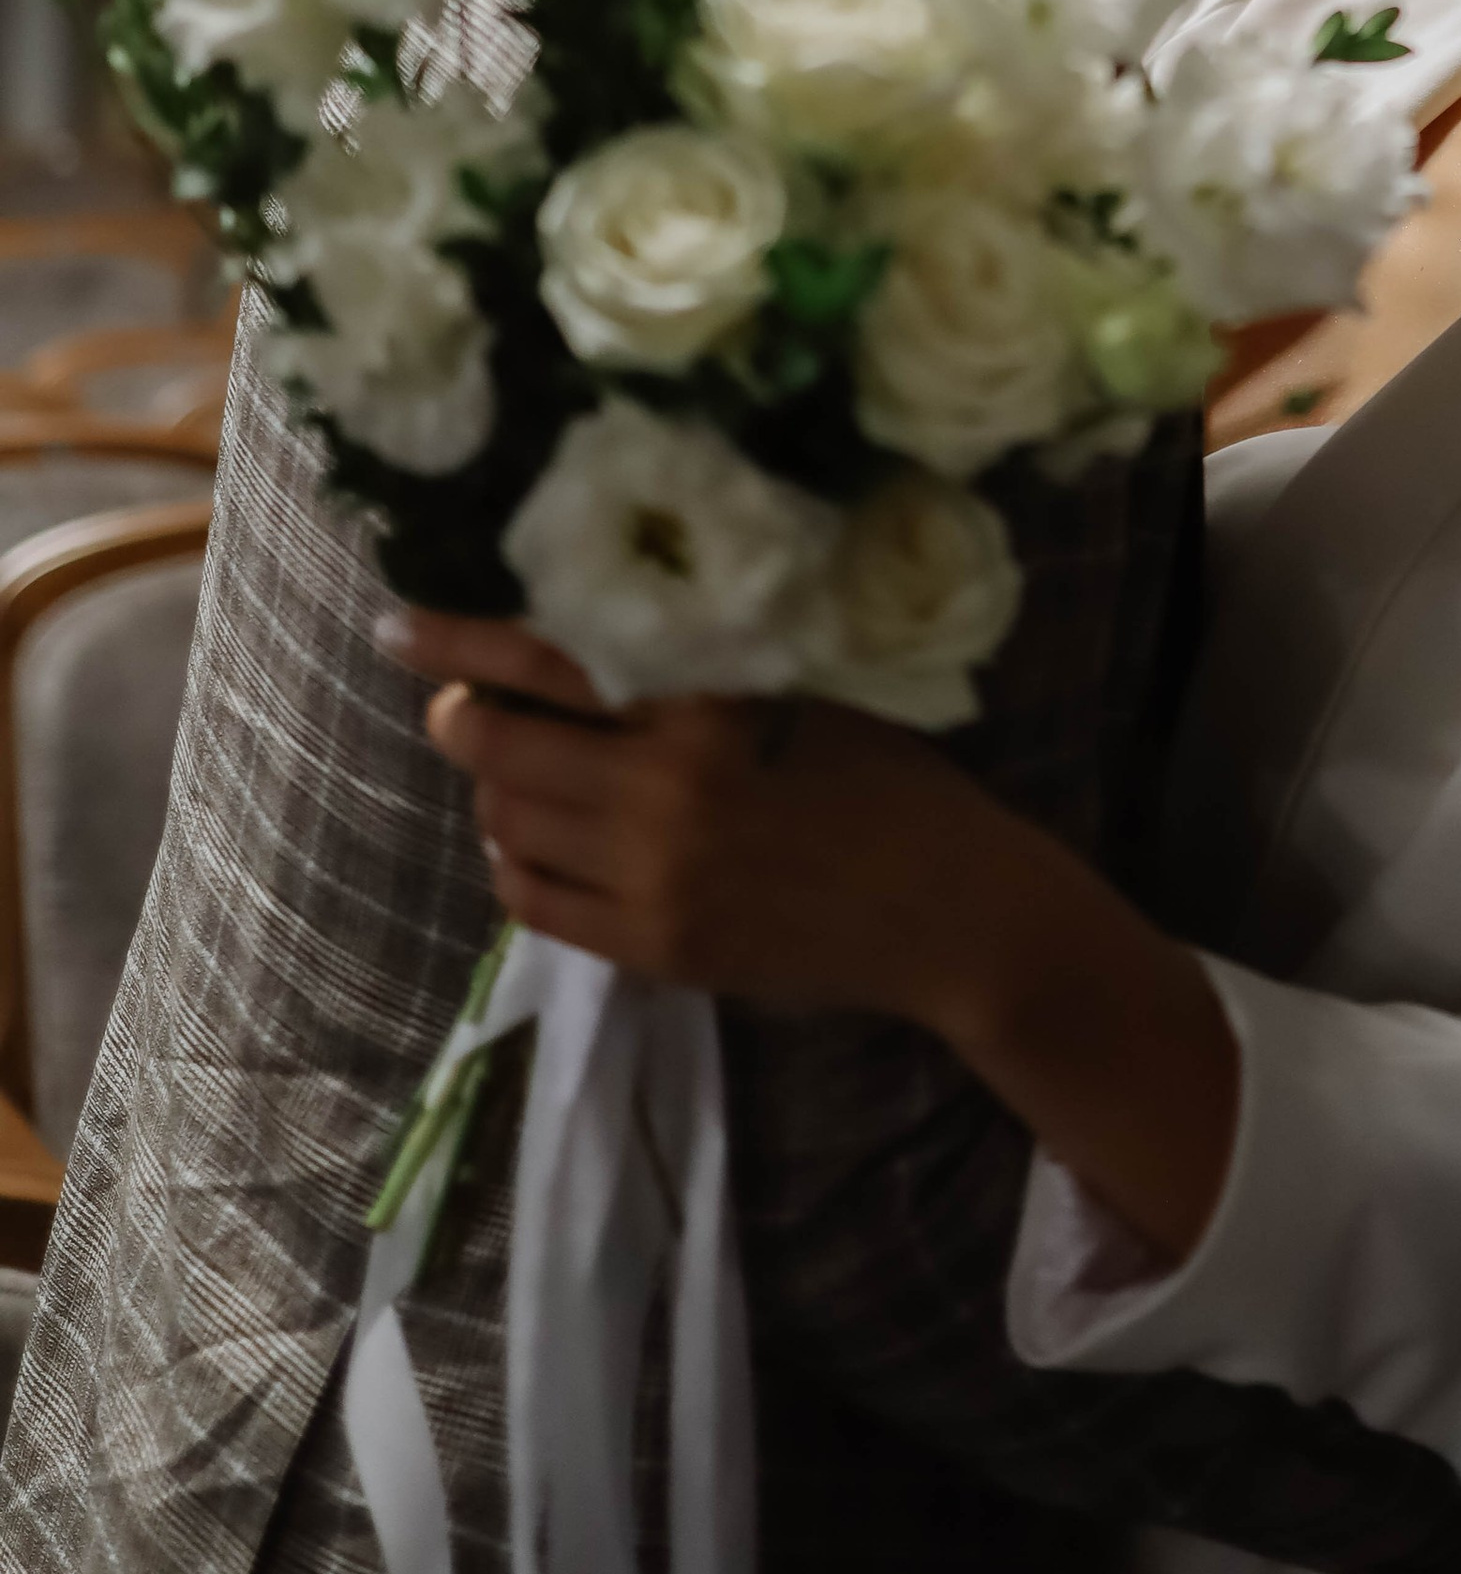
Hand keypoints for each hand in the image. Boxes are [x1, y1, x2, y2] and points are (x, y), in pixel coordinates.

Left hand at [387, 602, 1244, 1256]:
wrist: (949, 908)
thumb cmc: (886, 776)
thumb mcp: (799, 688)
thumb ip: (696, 669)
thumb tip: (577, 633)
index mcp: (709, 702)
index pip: (551, 655)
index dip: (461, 639)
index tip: (397, 627)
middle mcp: (667, 786)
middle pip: (502, 744)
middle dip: (461, 717)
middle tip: (457, 706)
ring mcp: (654, 876)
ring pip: (510, 822)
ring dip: (495, 792)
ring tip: (517, 774)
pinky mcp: (653, 947)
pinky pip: (534, 902)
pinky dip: (516, 865)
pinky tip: (536, 846)